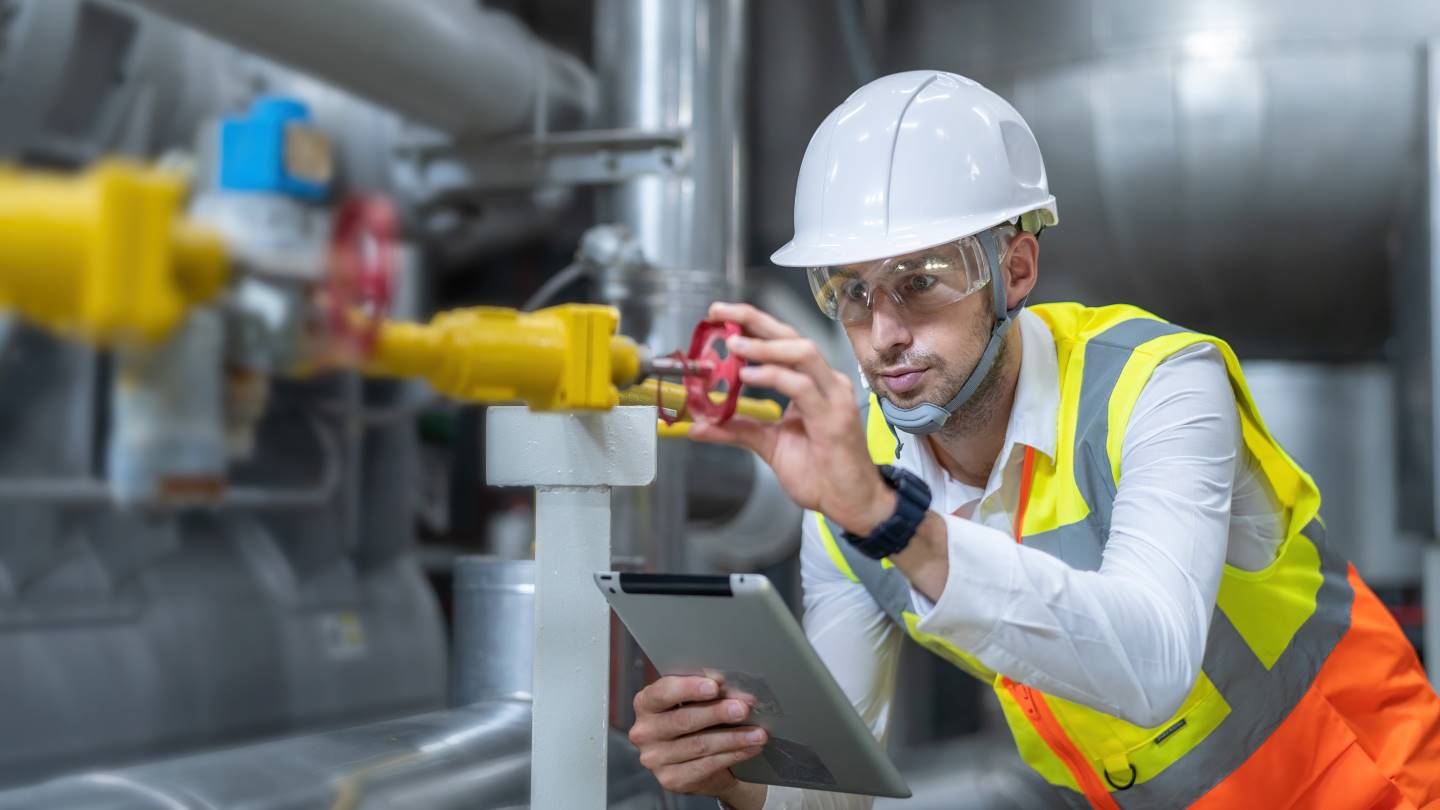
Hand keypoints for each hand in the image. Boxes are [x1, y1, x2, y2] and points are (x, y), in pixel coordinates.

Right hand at [629, 675, 768, 796]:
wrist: (695, 760)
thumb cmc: (694, 720)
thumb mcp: (694, 701)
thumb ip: (704, 691)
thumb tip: (728, 684)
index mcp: (646, 704)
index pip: (663, 693)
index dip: (689, 688)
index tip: (715, 686)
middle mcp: (645, 732)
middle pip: (684, 720)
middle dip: (717, 713)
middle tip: (743, 708)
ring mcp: (656, 759)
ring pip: (700, 745)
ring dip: (733, 738)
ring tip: (758, 732)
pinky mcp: (671, 779)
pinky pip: (707, 766)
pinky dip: (733, 755)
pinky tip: (750, 748)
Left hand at [690, 302, 896, 534]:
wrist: (850, 502)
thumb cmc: (820, 472)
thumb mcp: (768, 444)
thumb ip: (736, 429)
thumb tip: (697, 424)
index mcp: (811, 382)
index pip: (781, 340)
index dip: (751, 323)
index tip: (719, 316)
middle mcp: (825, 381)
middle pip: (790, 335)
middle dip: (753, 320)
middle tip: (720, 314)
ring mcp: (833, 396)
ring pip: (801, 353)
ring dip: (764, 346)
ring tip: (734, 345)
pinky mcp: (834, 417)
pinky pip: (802, 387)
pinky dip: (773, 377)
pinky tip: (748, 376)